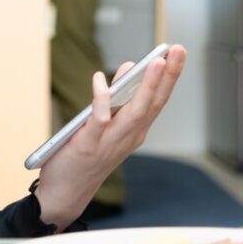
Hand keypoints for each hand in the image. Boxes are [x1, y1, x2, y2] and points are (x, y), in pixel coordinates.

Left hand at [33, 45, 186, 229]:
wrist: (65, 194)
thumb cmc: (85, 157)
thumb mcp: (106, 124)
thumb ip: (118, 96)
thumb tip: (128, 66)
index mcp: (135, 131)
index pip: (158, 100)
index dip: (170, 76)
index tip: (177, 51)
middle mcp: (128, 137)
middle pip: (153, 103)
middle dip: (167, 75)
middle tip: (177, 49)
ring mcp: (110, 143)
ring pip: (134, 112)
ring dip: (146, 86)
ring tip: (155, 61)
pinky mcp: (88, 146)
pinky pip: (98, 120)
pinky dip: (101, 99)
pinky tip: (100, 80)